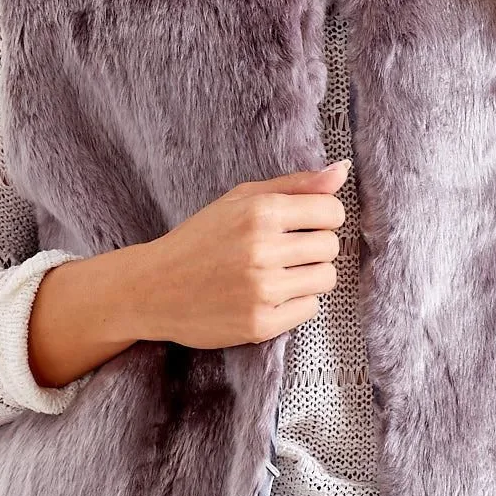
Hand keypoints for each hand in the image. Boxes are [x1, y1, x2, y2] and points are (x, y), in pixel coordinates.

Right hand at [138, 160, 351, 349]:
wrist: (153, 288)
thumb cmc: (201, 238)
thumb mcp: (240, 199)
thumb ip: (294, 185)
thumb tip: (342, 170)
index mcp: (260, 213)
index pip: (332, 211)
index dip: (322, 217)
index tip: (303, 224)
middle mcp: (262, 250)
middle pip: (331, 246)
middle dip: (314, 247)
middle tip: (284, 251)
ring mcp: (262, 290)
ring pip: (326, 279)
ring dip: (309, 276)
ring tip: (279, 273)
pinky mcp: (260, 324)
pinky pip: (310, 309)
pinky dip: (295, 303)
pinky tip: (268, 296)